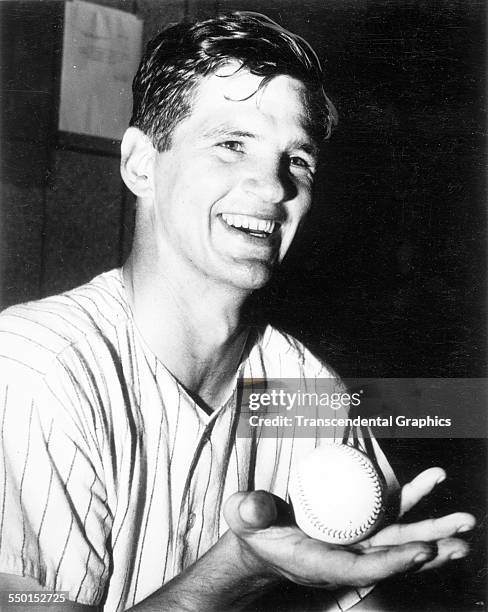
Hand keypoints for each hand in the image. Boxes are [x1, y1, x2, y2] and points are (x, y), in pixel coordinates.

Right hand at [223, 467, 475, 589]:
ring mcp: (354, 546)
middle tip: (461, 535)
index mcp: (321, 561)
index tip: (424, 549)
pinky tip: (435, 511)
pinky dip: (414, 522)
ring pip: (398, 542)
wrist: (262, 545)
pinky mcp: (357, 535)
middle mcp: (345, 558)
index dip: (396, 560)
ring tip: (463, 526)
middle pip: (393, 554)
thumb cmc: (254, 532)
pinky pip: (390, 528)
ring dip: (431, 534)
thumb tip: (253, 507)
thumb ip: (248, 511)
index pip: (364, 566)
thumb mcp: (244, 517)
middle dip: (429, 546)